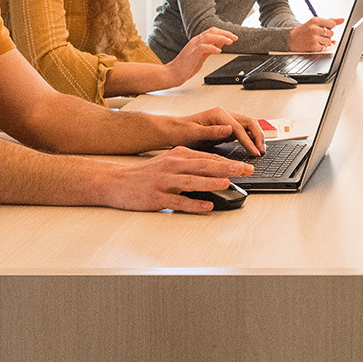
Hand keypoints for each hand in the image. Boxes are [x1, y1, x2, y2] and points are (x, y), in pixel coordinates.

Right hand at [112, 146, 253, 214]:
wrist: (116, 182)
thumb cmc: (146, 173)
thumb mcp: (169, 161)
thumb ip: (191, 163)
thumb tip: (218, 170)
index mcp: (177, 155)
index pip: (207, 157)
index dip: (229, 161)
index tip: (246, 164)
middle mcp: (172, 166)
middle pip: (204, 166)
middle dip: (227, 167)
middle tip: (246, 169)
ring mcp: (164, 182)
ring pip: (191, 181)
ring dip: (211, 182)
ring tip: (227, 183)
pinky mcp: (156, 198)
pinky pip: (178, 201)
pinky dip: (194, 204)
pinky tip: (207, 206)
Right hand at [163, 28, 236, 87]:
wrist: (173, 73)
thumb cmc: (185, 66)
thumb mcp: (201, 56)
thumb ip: (209, 49)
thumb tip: (219, 45)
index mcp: (198, 41)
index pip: (212, 32)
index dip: (224, 33)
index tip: (233, 37)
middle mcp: (196, 41)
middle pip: (212, 31)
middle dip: (225, 33)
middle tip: (234, 38)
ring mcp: (193, 46)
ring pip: (208, 36)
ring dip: (220, 38)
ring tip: (229, 42)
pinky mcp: (191, 53)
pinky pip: (203, 47)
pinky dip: (212, 47)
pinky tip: (218, 50)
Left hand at [166, 107, 266, 155]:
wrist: (172, 131)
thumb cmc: (180, 131)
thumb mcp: (193, 133)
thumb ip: (212, 131)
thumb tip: (229, 129)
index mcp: (218, 114)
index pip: (239, 128)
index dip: (248, 141)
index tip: (254, 152)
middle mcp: (224, 115)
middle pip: (249, 122)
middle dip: (258, 136)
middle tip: (262, 151)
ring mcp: (226, 121)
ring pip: (249, 126)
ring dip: (256, 137)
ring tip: (260, 150)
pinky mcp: (225, 129)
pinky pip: (243, 132)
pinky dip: (250, 139)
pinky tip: (252, 147)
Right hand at [289, 17, 343, 52]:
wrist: (292, 38)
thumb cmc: (306, 30)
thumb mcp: (316, 22)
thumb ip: (330, 21)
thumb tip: (342, 19)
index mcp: (315, 20)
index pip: (332, 23)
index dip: (330, 26)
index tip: (325, 27)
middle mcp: (314, 29)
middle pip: (331, 33)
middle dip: (327, 34)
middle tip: (318, 34)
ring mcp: (314, 38)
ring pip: (329, 41)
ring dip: (325, 41)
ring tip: (317, 39)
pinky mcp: (313, 46)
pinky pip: (324, 47)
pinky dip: (321, 46)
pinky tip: (315, 43)